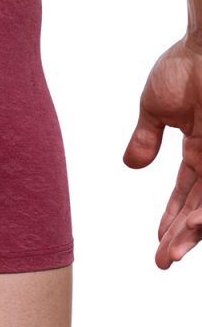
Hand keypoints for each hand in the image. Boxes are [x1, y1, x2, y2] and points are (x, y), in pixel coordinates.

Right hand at [124, 36, 201, 268]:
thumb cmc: (185, 64)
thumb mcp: (156, 106)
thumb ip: (146, 137)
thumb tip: (131, 165)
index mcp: (200, 146)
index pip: (187, 193)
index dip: (172, 218)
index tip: (159, 242)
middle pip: (201, 207)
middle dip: (182, 237)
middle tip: (164, 261)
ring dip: (194, 231)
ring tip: (175, 252)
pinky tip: (191, 226)